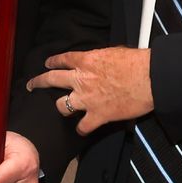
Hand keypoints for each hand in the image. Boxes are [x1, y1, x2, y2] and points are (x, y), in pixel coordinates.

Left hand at [27, 47, 153, 134]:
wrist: (149, 79)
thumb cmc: (137, 63)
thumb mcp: (114, 52)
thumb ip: (100, 58)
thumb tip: (100, 62)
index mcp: (86, 60)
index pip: (62, 59)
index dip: (52, 62)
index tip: (47, 64)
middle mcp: (81, 79)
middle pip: (51, 79)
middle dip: (38, 82)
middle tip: (32, 85)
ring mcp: (87, 98)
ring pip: (60, 105)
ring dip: (61, 107)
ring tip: (62, 109)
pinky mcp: (98, 115)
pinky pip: (82, 126)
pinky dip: (82, 129)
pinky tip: (82, 130)